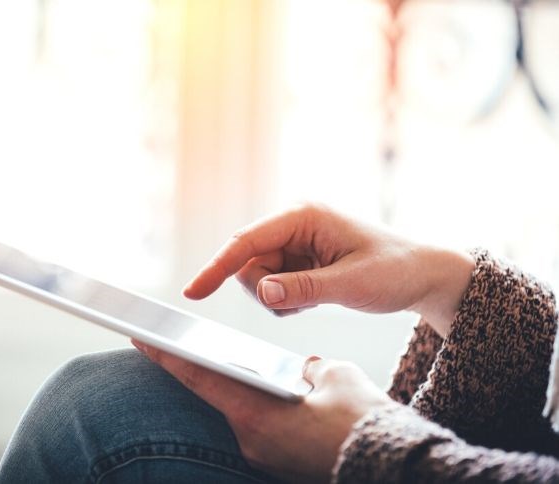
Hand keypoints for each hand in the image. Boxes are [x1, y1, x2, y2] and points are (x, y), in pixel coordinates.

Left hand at [133, 340, 392, 482]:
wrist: (390, 468)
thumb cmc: (362, 423)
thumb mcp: (336, 377)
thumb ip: (309, 367)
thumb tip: (303, 371)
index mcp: (255, 414)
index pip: (199, 379)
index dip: (167, 356)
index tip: (140, 339)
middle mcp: (250, 439)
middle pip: (214, 396)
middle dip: (198, 369)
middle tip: (173, 340)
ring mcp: (262, 455)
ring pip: (236, 412)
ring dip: (230, 389)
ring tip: (221, 359)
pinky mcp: (276, 462)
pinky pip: (256, 427)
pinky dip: (254, 406)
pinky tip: (265, 391)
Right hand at [183, 203, 474, 336]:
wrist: (422, 276)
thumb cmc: (395, 270)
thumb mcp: (350, 283)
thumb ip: (302, 288)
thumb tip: (263, 293)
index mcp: (303, 216)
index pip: (247, 242)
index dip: (217, 268)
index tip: (192, 292)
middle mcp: (294, 225)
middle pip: (248, 264)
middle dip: (266, 291)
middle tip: (301, 301)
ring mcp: (295, 244)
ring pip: (258, 279)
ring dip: (278, 298)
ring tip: (317, 298)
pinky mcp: (298, 261)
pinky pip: (273, 288)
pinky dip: (287, 301)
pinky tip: (316, 298)